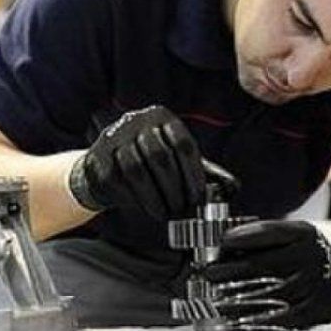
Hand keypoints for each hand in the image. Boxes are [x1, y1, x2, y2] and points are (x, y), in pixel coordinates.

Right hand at [67, 106, 205, 219]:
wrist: (106, 165)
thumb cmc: (149, 162)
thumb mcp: (177, 159)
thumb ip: (205, 171)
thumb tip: (233, 188)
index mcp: (162, 117)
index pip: (182, 143)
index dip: (193, 174)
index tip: (198, 198)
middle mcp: (136, 121)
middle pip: (159, 157)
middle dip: (174, 189)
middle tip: (181, 209)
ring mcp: (114, 137)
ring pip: (136, 170)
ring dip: (154, 197)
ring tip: (165, 213)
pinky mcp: (97, 156)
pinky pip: (116, 181)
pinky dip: (134, 199)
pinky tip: (145, 208)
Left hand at [204, 221, 330, 329]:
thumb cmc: (304, 253)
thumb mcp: (293, 234)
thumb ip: (264, 236)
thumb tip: (224, 244)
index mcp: (304, 234)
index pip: (269, 233)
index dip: (243, 237)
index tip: (222, 242)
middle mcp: (309, 258)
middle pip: (261, 265)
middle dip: (229, 270)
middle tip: (209, 273)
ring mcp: (311, 286)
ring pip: (265, 294)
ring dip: (235, 297)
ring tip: (215, 296)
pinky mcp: (311, 311)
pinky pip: (277, 317)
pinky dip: (252, 318)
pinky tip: (234, 317)